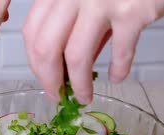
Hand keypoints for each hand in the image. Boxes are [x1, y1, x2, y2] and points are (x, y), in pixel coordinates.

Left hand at [22, 0, 163, 102]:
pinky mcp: (131, 12)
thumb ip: (77, 23)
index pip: (31, 31)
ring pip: (76, 57)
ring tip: (85, 96)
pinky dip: (118, 70)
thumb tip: (66, 64)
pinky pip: (120, 52)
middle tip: (59, 96)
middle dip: (50, 81)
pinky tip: (118, 76)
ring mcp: (100, 0)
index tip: (46, 81)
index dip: (35, 63)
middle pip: (45, 48)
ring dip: (79, 85)